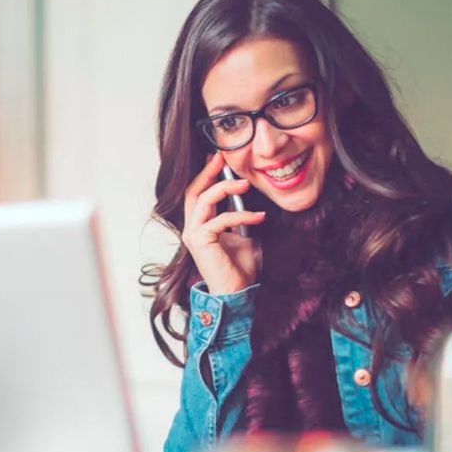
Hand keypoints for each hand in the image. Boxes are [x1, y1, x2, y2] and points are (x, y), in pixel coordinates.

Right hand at [182, 151, 265, 295]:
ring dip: (226, 188)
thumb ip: (240, 218)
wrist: (236, 294)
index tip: (218, 157)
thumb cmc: (239, 268)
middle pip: (194, 191)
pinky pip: (221, 219)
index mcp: (200, 226)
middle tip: (222, 157)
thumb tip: (249, 199)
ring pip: (204, 199)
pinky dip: (241, 215)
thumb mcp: (243, 236)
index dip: (206, 174)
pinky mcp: (200, 241)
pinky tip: (259, 216)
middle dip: (209, 171)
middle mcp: (192, 228)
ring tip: (246, 184)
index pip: (198, 193)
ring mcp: (193, 234)